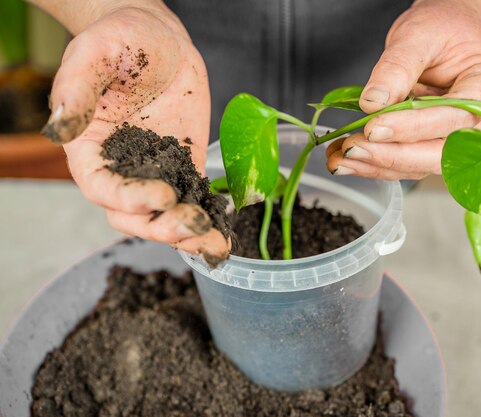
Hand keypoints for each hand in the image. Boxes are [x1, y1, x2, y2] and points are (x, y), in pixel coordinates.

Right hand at [41, 3, 229, 257]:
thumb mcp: (95, 53)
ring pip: (166, 217)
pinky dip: (209, 218)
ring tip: (217, 244)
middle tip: (194, 223)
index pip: (103, 187)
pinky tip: (226, 231)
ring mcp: (155, 172)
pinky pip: (194, 200)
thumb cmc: (121, 42)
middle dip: (164, 226)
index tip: (162, 195)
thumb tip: (61, 125)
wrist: (161, 42)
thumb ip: (77, 88)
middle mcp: (121, 169)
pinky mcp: (184, 167)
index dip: (129, 199)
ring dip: (190, 235)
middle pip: (134, 216)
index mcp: (90, 149)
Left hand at [326, 0, 480, 179]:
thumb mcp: (418, 34)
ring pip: (420, 165)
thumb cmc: (443, 28)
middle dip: (394, 156)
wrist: (446, 33)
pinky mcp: (433, 146)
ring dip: (377, 165)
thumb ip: (397, 67)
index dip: (413, 127)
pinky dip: (375, 164)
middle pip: (441, 153)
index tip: (374, 127)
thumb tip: (373, 103)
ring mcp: (459, 139)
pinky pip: (407, 163)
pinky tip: (348, 159)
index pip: (455, 116)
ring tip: (340, 158)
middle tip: (354, 149)